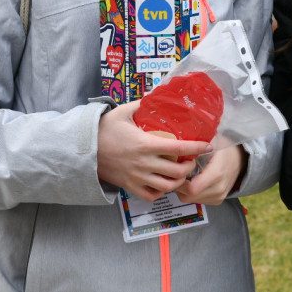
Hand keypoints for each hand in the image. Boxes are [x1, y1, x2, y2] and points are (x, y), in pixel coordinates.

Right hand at [96, 100, 212, 201]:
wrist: (83, 150)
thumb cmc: (103, 130)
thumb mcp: (123, 112)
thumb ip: (142, 104)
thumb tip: (157, 95)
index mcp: (145, 144)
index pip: (179, 149)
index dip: (197, 148)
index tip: (208, 145)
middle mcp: (144, 163)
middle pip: (177, 171)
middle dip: (190, 167)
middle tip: (192, 160)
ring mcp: (137, 177)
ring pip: (167, 186)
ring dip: (178, 181)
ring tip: (181, 173)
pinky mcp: (130, 187)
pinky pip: (151, 195)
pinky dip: (161, 192)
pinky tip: (164, 182)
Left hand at [174, 144, 247, 204]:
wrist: (241, 158)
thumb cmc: (224, 148)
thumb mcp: (209, 144)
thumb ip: (194, 152)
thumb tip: (175, 156)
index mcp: (216, 174)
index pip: (191, 188)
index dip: (180, 181)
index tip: (178, 170)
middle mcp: (218, 189)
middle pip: (188, 196)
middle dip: (179, 185)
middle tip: (178, 173)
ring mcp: (219, 197)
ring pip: (190, 200)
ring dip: (184, 190)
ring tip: (187, 175)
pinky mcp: (217, 201)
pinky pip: (197, 200)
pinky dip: (191, 193)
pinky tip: (194, 180)